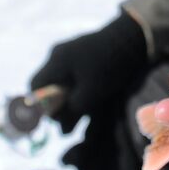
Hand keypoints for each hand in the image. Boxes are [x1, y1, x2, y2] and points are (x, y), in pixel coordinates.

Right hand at [28, 11, 149, 131]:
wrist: (132, 39)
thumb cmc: (109, 66)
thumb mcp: (90, 93)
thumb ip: (73, 111)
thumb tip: (62, 130)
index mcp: (56, 62)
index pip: (35, 87)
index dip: (41, 106)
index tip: (55, 120)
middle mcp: (58, 56)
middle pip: (49, 87)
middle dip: (58, 107)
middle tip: (70, 125)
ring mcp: (70, 54)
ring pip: (62, 84)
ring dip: (69, 101)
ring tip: (81, 117)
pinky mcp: (83, 56)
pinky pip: (73, 77)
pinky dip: (77, 91)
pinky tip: (89, 102)